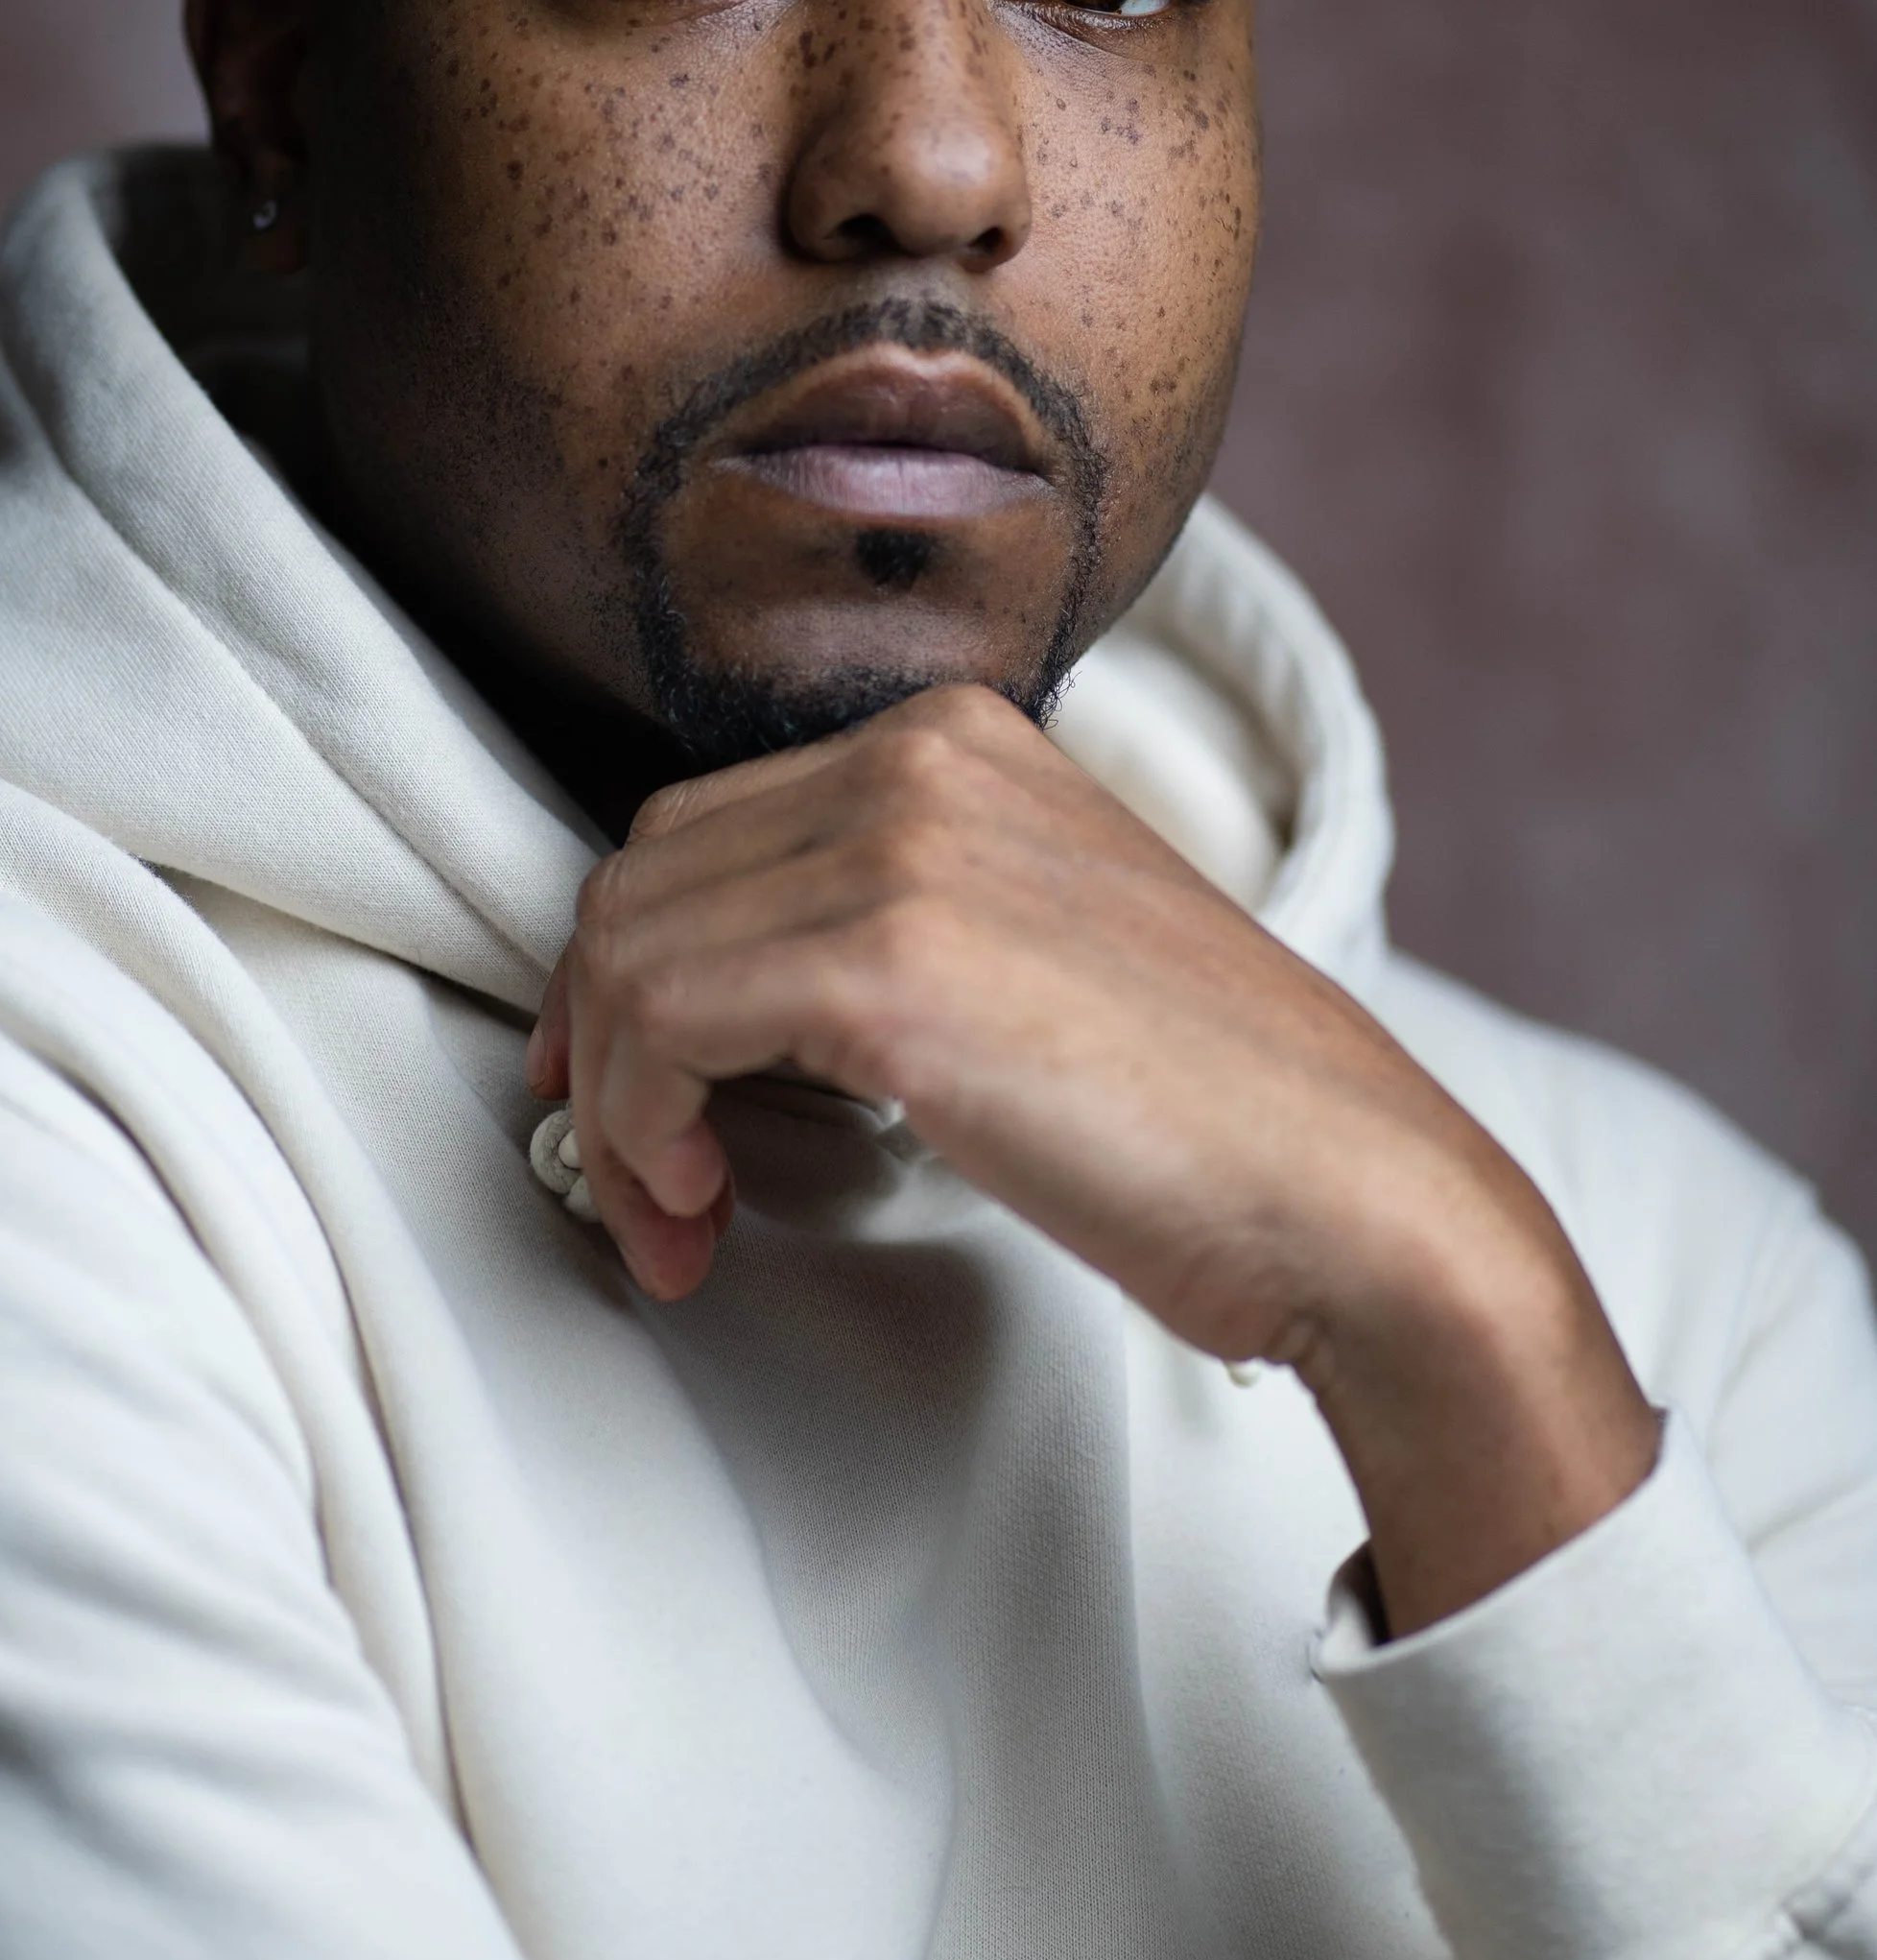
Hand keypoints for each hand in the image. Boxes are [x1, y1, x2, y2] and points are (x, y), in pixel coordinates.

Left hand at [526, 688, 1655, 1631]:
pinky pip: (657, 1024)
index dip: (634, 983)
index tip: (637, 1106)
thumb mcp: (1023, 958)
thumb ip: (878, 927)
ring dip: (615, 1114)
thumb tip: (694, 1008)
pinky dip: (639, 1132)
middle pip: (640, 883)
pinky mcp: (885, 960)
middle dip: (606, 1050)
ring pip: (624, 954)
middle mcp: (920, 758)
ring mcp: (902, 845)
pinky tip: (702, 1210)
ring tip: (678, 1220)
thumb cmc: (1207, 1123)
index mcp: (957, 739)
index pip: (697, 834)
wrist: (1353, 1197)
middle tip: (649, 1188)